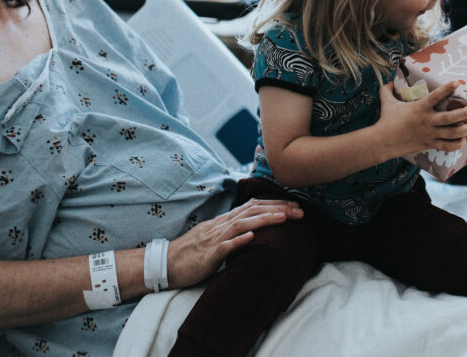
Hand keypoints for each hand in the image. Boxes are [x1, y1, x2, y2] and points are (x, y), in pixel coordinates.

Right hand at [167, 199, 303, 287]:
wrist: (165, 263)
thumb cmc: (191, 253)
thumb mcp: (214, 236)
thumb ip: (232, 230)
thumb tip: (252, 227)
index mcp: (224, 221)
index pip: (253, 206)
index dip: (275, 204)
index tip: (295, 205)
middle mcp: (221, 225)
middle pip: (252, 211)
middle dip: (278, 208)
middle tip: (301, 211)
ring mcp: (214, 239)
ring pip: (241, 224)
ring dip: (264, 220)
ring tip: (283, 218)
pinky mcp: (207, 255)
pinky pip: (224, 247)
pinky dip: (238, 241)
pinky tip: (252, 238)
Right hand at [379, 81, 466, 154]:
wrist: (383, 141)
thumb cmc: (386, 120)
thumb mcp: (386, 102)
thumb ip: (387, 90)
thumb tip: (388, 82)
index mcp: (419, 108)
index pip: (435, 97)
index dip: (447, 89)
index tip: (457, 83)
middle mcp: (427, 121)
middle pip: (450, 118)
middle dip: (464, 112)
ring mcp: (429, 134)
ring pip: (452, 133)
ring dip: (464, 129)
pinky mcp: (429, 144)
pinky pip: (446, 146)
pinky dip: (457, 144)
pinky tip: (463, 140)